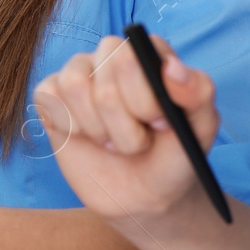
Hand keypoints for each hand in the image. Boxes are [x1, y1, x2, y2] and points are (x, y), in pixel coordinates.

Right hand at [35, 34, 220, 223]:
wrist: (143, 196)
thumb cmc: (173, 157)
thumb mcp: (200, 129)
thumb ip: (199, 93)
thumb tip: (172, 67)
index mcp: (149, 53)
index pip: (135, 54)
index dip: (145, 98)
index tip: (160, 124)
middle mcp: (112, 55)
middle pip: (106, 72)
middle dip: (124, 123)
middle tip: (138, 141)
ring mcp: (79, 72)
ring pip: (74, 85)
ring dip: (98, 128)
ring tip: (113, 141)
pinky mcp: (52, 94)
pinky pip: (49, 97)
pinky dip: (71, 128)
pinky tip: (87, 137)